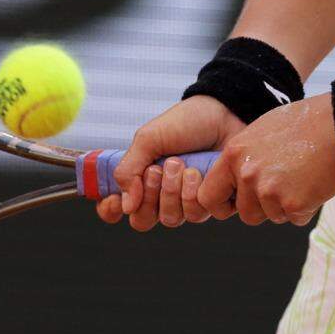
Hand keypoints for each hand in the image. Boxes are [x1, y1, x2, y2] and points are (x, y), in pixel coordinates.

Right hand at [94, 95, 245, 231]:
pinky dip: (195, 193)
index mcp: (141, 177)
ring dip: (174, 191)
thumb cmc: (185, 123)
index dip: (111, 210)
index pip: (117, 207)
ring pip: (172, 219)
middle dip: (150, 195)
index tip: (114, 202)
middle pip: (144, 220)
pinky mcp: (211, 202)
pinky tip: (200, 171)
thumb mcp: (149, 139)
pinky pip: (198, 215)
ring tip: (182, 164)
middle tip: (158, 169)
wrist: (223, 113)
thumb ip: (129, 169)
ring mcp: (186, 200)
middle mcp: (162, 194)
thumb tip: (125, 205)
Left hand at [197, 93, 334, 226]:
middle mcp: (247, 174)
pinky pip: (295, 219)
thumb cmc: (305, 125)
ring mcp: (269, 190)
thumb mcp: (261, 132)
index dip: (224, 203)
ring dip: (285, 206)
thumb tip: (234, 182)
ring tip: (301, 178)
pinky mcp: (293, 204)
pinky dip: (306, 208)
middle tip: (284, 185)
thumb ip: (243, 158)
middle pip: (245, 213)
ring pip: (271, 217)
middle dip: (263, 207)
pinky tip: (314, 183)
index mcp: (234, 154)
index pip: (208, 196)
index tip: (237, 202)